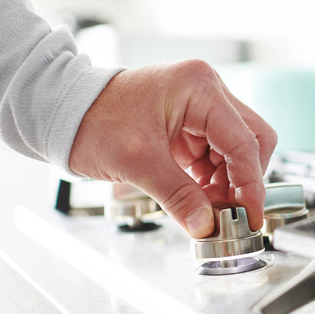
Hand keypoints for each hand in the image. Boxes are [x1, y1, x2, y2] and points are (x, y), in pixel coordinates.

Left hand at [69, 60, 277, 237]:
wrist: (62, 111)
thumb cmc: (90, 120)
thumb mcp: (137, 163)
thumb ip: (179, 196)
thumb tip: (207, 225)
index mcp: (199, 88)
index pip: (245, 142)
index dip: (251, 185)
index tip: (250, 217)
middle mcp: (207, 91)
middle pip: (252, 141)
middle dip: (244, 181)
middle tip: (231, 213)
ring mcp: (201, 105)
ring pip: (237, 151)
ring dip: (228, 183)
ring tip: (208, 209)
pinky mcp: (192, 122)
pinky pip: (217, 153)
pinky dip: (213, 179)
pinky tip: (199, 197)